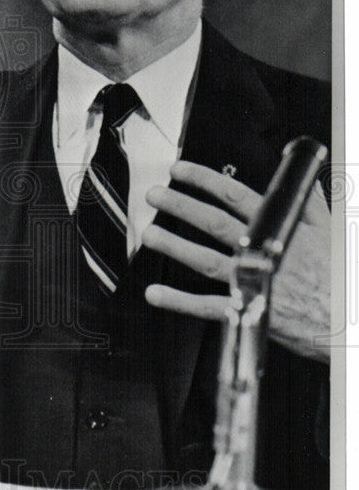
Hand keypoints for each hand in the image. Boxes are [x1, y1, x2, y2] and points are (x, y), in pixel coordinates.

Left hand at [141, 160, 329, 361]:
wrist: (348, 319)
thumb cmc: (340, 275)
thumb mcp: (331, 229)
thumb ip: (307, 199)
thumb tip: (294, 171)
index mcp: (278, 228)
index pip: (235, 195)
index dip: (203, 180)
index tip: (179, 170)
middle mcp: (261, 252)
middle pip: (212, 222)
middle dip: (179, 206)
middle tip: (154, 195)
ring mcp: (252, 281)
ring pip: (204, 259)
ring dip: (173, 246)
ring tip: (149, 235)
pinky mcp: (248, 310)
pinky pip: (206, 306)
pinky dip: (178, 300)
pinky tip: (155, 293)